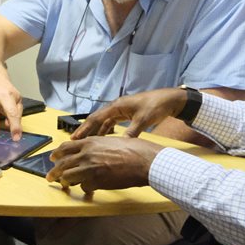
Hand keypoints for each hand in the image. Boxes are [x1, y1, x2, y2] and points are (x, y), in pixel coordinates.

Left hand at [49, 136, 163, 193]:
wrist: (144, 161)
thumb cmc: (134, 149)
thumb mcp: (111, 140)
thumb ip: (97, 145)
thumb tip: (90, 150)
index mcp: (90, 142)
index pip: (65, 147)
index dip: (56, 153)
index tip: (52, 158)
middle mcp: (86, 154)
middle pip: (62, 164)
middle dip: (54, 172)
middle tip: (50, 177)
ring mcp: (90, 168)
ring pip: (68, 176)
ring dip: (65, 182)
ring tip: (64, 185)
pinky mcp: (97, 182)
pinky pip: (84, 187)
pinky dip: (85, 189)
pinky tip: (88, 190)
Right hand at [71, 87, 188, 139]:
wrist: (169, 100)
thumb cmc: (156, 106)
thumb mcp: (143, 120)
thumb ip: (131, 132)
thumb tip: (121, 144)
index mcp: (117, 106)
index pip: (96, 118)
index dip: (84, 128)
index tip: (75, 137)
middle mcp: (116, 107)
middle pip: (96, 119)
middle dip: (86, 130)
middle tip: (74, 141)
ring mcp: (121, 110)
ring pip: (103, 122)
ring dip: (95, 131)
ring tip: (86, 142)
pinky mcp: (126, 114)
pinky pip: (111, 123)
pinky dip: (106, 130)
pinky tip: (103, 138)